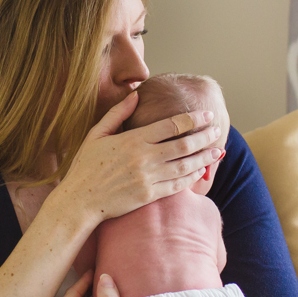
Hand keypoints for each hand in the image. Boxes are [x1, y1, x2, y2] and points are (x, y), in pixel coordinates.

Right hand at [52, 92, 222, 223]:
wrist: (79, 201)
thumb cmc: (86, 166)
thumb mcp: (97, 134)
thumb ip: (118, 114)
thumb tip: (136, 95)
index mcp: (133, 139)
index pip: (171, 125)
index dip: (193, 119)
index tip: (206, 115)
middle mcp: (144, 158)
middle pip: (184, 144)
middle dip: (204, 136)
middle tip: (217, 131)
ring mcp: (148, 178)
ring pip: (185, 165)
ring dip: (204, 157)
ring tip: (217, 151)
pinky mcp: (149, 196)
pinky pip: (177, 185)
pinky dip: (192, 177)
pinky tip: (201, 171)